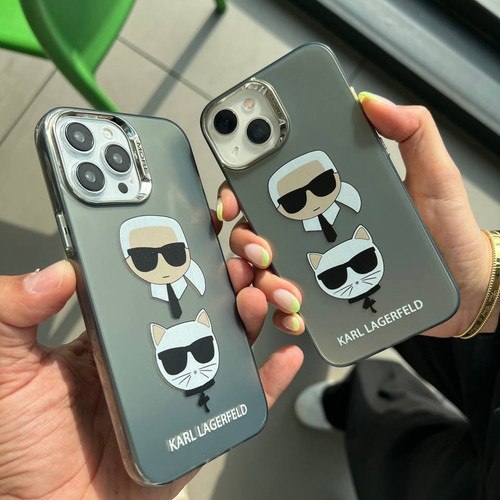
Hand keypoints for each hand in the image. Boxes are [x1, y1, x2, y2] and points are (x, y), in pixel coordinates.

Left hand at [0, 224, 302, 499]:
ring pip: (232, 339)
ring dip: (255, 312)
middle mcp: (158, 350)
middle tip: (242, 255)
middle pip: (206, 301)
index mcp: (120, 329)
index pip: (160, 278)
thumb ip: (14, 314)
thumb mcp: (7, 367)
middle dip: (234, 272)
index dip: (189, 248)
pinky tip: (284, 355)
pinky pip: (244, 396)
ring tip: (258, 294)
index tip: (208, 223)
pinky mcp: (200, 421)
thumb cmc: (21, 446)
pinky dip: (270, 377)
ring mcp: (183, 382)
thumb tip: (55, 271)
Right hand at [218, 94, 496, 338]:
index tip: (235, 198)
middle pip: (258, 229)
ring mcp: (319, 265)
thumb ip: (412, 133)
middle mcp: (316, 230)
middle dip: (246, 240)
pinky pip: (290, 305)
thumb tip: (372, 102)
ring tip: (288, 291)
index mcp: (330, 196)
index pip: (274, 187)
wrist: (465, 286)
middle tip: (262, 250)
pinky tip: (296, 312)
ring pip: (267, 270)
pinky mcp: (327, 297)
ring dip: (263, 280)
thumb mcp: (434, 176)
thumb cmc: (448, 232)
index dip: (243, 189)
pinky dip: (282, 310)